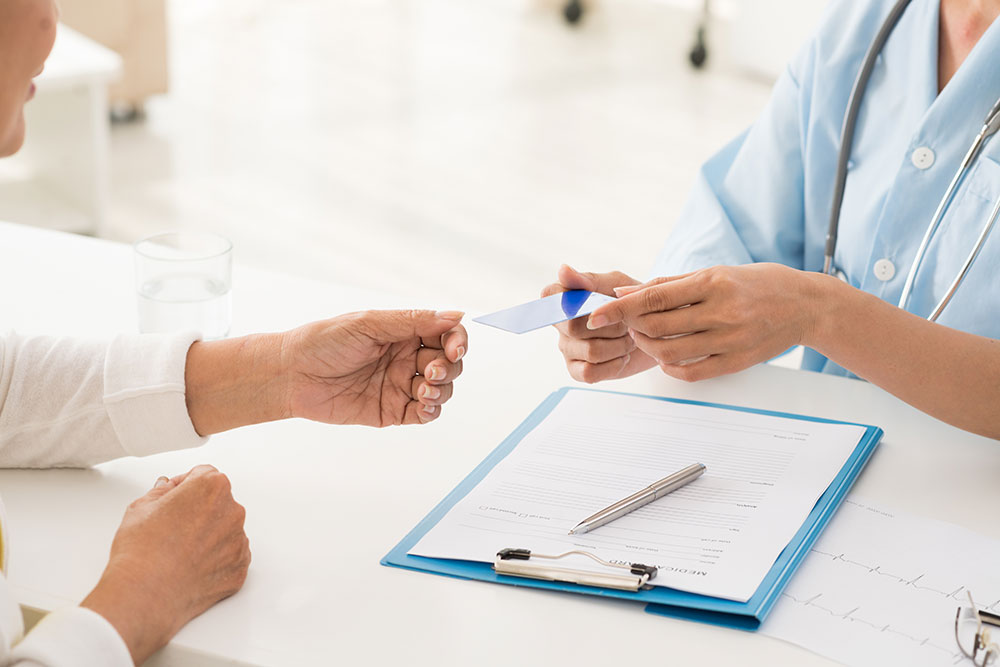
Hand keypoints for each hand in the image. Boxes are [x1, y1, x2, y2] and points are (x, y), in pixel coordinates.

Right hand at [82, 466, 249, 664]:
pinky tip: (191, 566)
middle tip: (172, 528)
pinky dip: (215, 560)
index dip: (184, 486)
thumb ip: (161, 491)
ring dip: (209, 535)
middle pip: (217, 502)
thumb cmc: (140, 551)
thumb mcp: (140, 507)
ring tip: (180, 551)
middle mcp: (233, 511)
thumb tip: (168, 487)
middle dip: (199, 510)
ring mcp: (239, 541)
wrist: (144, 595)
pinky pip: (230, 556)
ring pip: (225, 530)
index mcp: (212, 487)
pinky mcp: (240, 568)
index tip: (173, 498)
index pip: (204, 475)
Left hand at [281, 309, 466, 425]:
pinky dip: (431, 410)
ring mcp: (400, 385)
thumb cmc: (323, 342)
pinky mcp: (392, 410)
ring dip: (441, 390)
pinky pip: (424, 414)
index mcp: (403, 332)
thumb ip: (414, 321)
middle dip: (447, 368)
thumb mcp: (369, 323)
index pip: (445, 334)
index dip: (457, 341)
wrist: (292, 375)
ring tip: (422, 389)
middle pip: (449, 364)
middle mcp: (405, 357)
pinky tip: (422, 405)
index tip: (454, 349)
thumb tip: (455, 314)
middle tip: (429, 371)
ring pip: (441, 390)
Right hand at [541, 265, 655, 382]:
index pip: (549, 296)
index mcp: (565, 299)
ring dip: (618, 346)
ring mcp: (568, 349)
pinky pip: (589, 372)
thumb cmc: (630, 303)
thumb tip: (563, 270)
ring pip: (590, 351)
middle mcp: (561, 325)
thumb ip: (588, 280)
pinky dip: (612, 365)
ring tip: (629, 340)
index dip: (568, 300)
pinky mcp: (577, 370)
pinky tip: (623, 357)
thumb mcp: (615, 284)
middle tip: (627, 323)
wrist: (654, 329)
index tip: (594, 302)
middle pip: (575, 327)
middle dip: (611, 326)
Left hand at [586, 263, 819, 381]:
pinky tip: (666, 356)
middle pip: (657, 326)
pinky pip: (690, 372)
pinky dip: (669, 366)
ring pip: (669, 351)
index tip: (595, 315)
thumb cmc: (757, 284)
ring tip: (646, 337)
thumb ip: (668, 285)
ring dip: (647, 346)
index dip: (620, 309)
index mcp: (712, 282)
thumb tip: (624, 293)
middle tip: (629, 323)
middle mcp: (721, 311)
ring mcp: (730, 339)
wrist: (806, 306)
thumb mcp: (714, 272)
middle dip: (632, 327)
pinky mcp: (736, 362)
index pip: (654, 297)